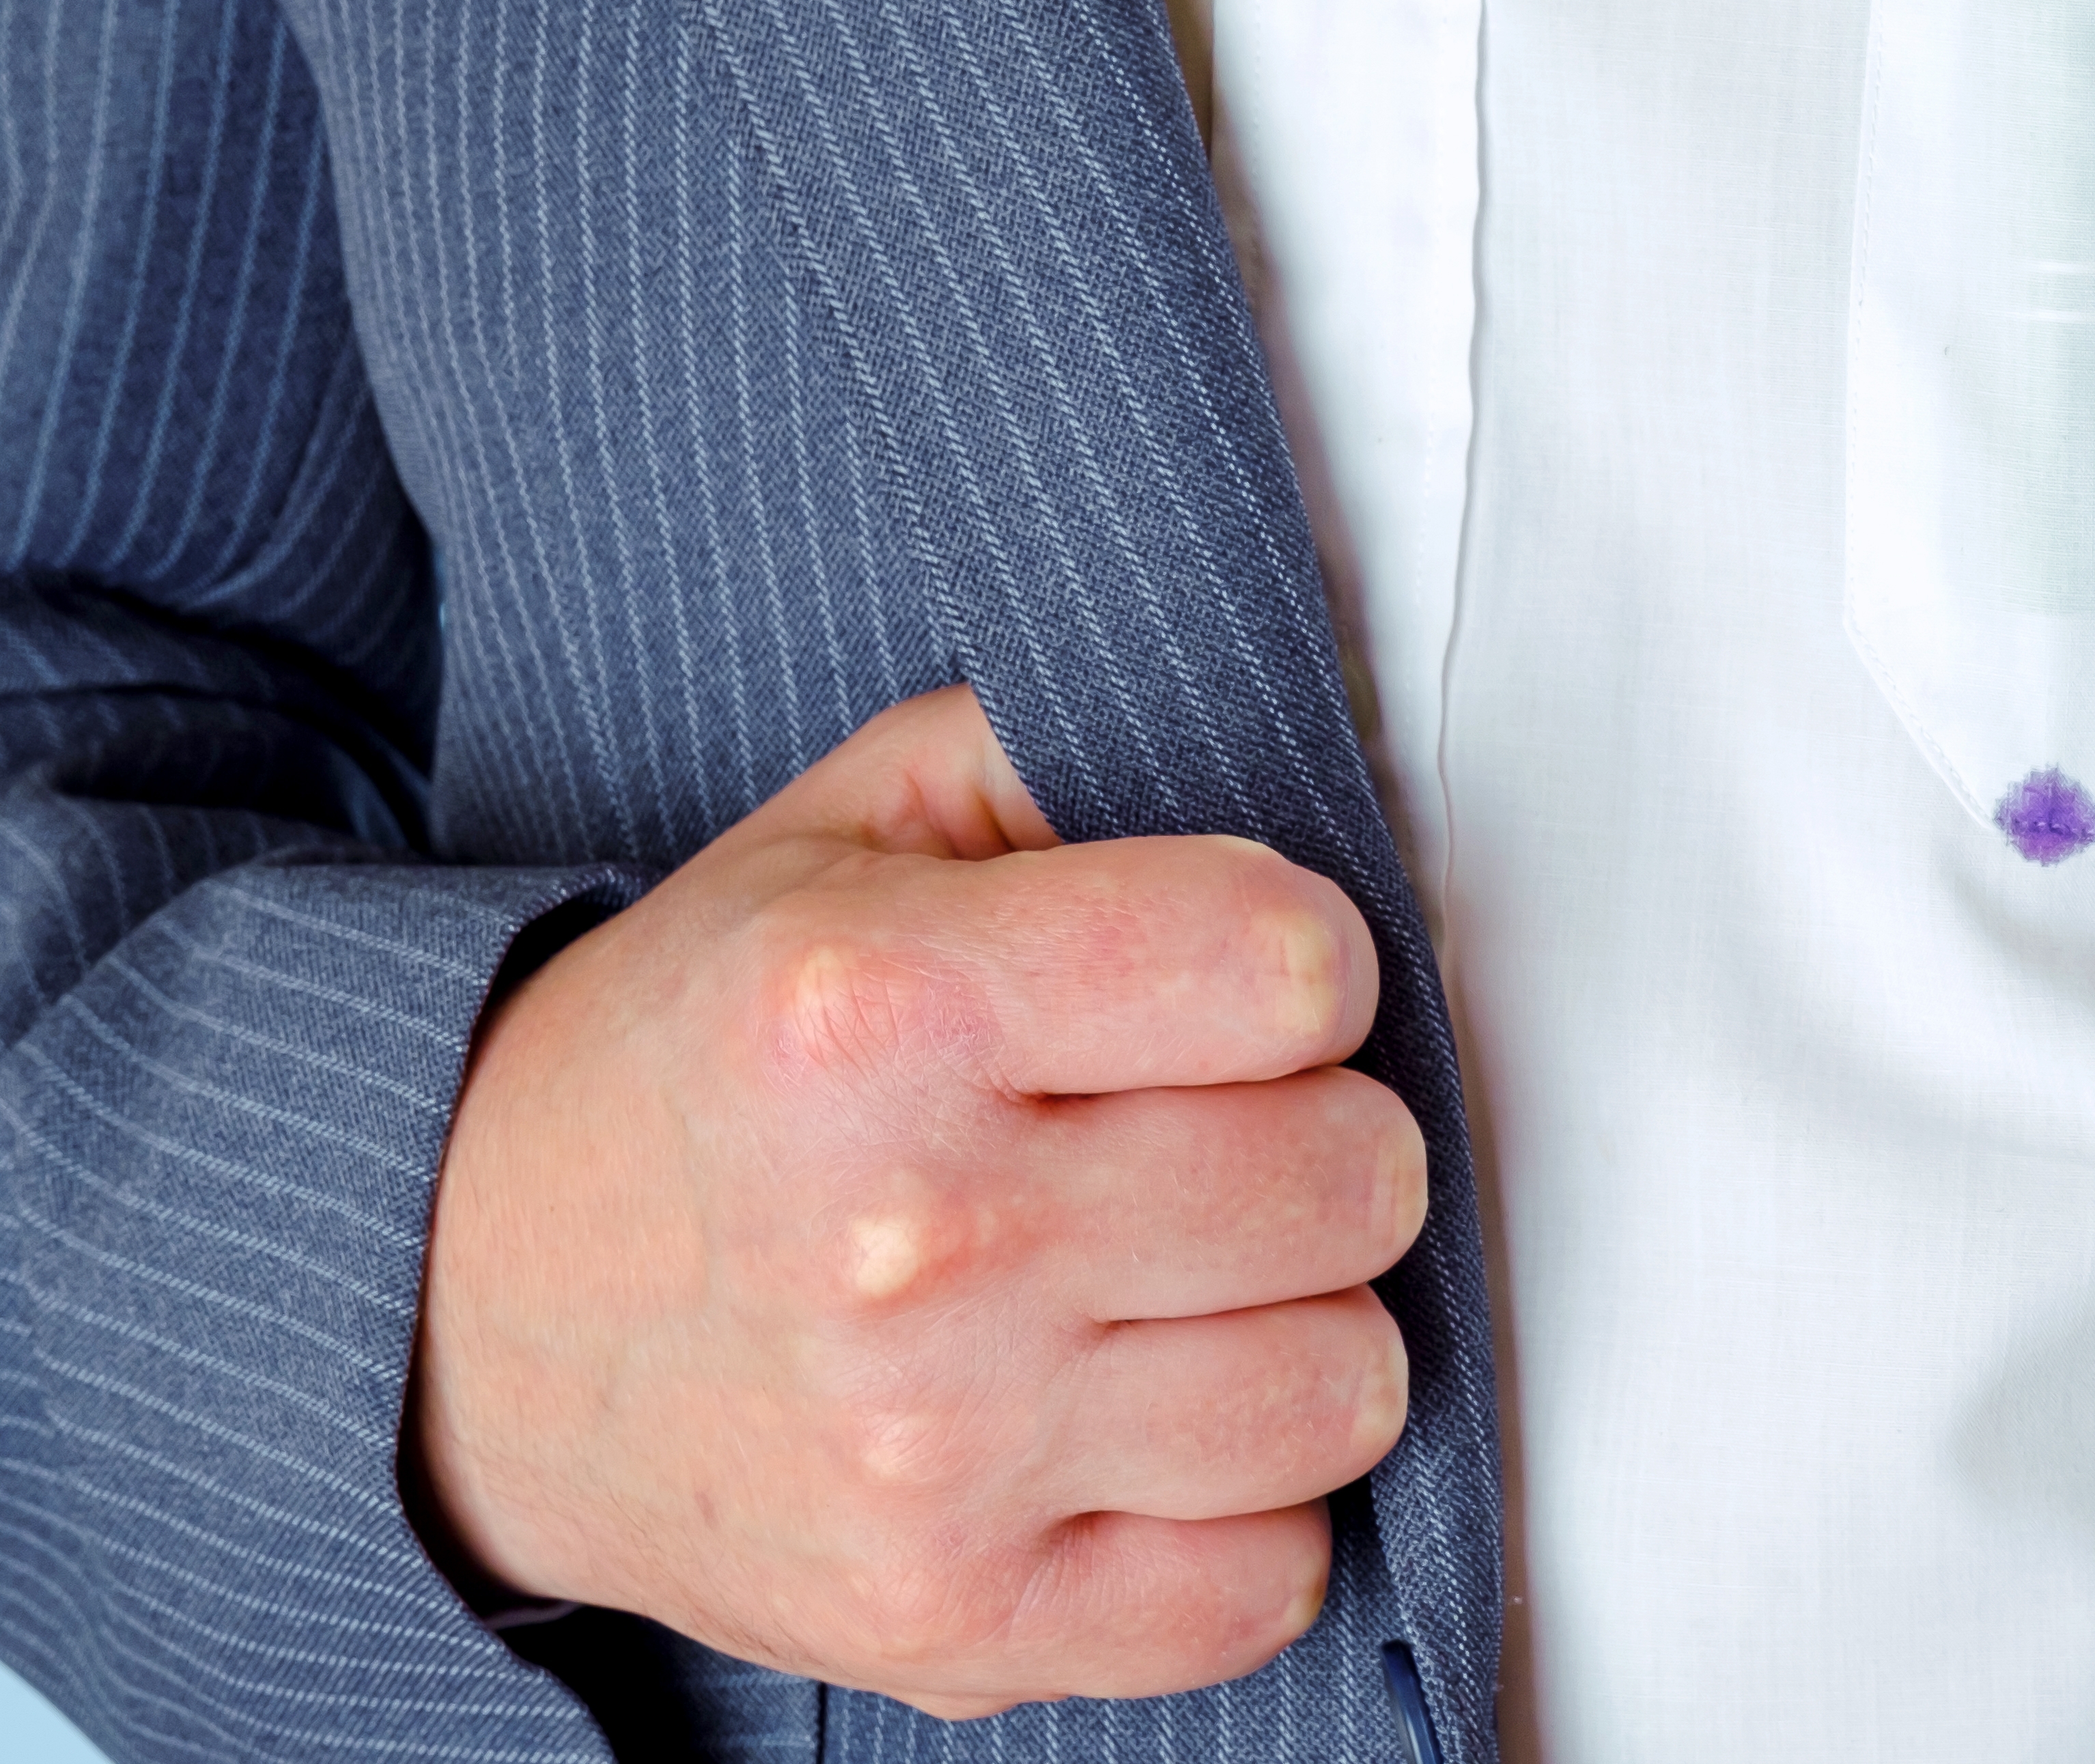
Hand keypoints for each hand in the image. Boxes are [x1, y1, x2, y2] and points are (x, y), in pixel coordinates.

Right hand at [411, 685, 1422, 1716]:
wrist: (465, 1322)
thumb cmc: (698, 1069)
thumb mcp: (848, 830)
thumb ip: (1069, 745)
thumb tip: (1292, 750)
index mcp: (882, 1013)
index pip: (1291, 970)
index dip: (1303, 963)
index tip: (1242, 983)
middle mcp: (912, 1243)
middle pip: (1353, 1177)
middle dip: (1318, 1136)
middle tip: (1210, 1134)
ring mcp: (937, 1459)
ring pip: (1346, 1383)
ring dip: (1297, 1328)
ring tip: (1180, 1285)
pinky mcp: (955, 1624)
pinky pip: (1272, 1579)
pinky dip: (1244, 1513)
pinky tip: (1148, 1429)